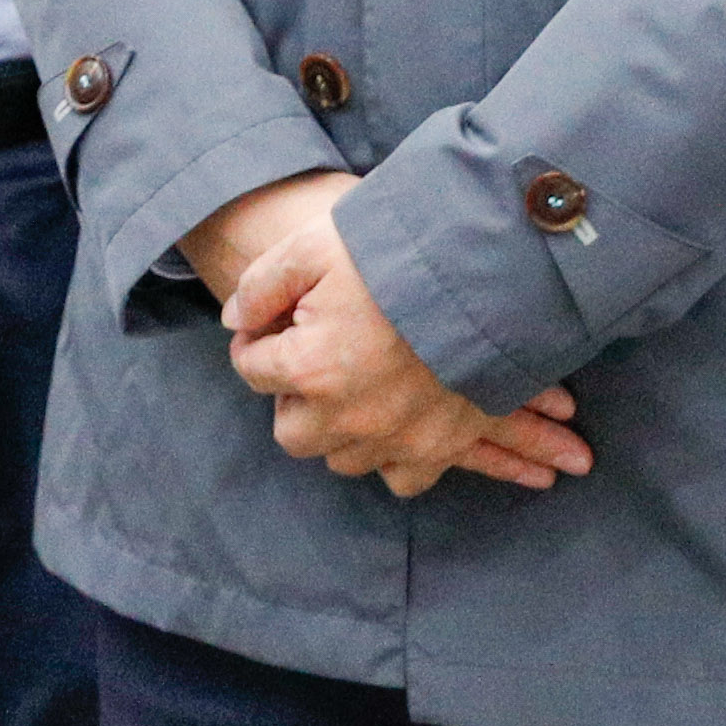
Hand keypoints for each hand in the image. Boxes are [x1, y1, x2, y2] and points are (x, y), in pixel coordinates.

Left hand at [193, 172, 591, 497]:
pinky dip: (396, 460)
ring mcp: (399, 436)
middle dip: (295, 397)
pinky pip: (404, 479)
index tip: (277, 322)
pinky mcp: (442, 444)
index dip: (258, 342)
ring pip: (343, 459)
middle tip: (315, 357)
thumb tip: (236, 321)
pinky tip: (394, 432)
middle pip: (292, 430)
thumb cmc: (396, 252)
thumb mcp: (312, 247)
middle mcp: (351, 416)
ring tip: (354, 388)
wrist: (490, 267)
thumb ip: (261, 286)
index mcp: (311, 367)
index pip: (251, 369)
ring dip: (341, 430)